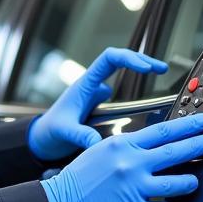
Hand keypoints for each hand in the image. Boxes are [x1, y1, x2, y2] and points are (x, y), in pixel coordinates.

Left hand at [27, 47, 168, 161]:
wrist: (41, 139)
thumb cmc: (49, 131)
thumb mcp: (64, 132)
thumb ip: (79, 135)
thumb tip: (96, 143)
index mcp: (84, 85)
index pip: (108, 59)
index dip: (128, 58)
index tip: (145, 67)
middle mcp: (92, 85)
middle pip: (120, 61)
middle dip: (141, 60)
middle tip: (162, 69)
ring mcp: (96, 93)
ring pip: (121, 74)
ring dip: (140, 70)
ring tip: (161, 74)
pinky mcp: (100, 104)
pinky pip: (120, 92)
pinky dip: (135, 90)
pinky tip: (148, 99)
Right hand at [41, 113, 202, 201]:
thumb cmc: (80, 177)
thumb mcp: (102, 149)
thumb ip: (128, 146)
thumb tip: (154, 144)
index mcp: (122, 144)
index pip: (163, 130)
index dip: (188, 125)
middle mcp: (131, 163)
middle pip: (175, 151)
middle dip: (200, 144)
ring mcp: (134, 186)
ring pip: (176, 183)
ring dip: (189, 181)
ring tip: (192, 180)